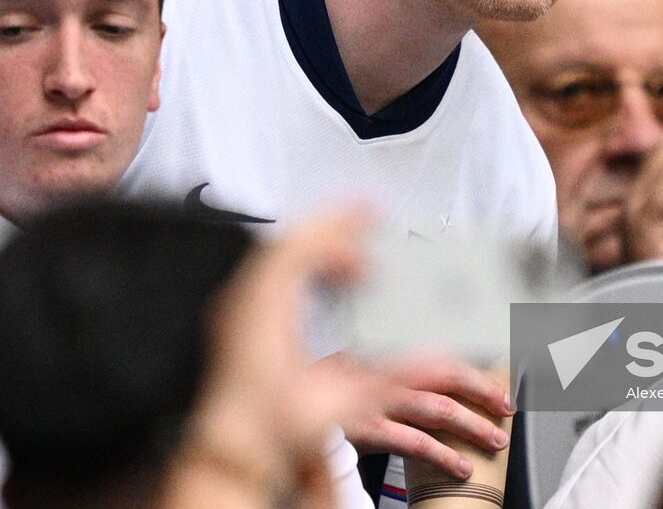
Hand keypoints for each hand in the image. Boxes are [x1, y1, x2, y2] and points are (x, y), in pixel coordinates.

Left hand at [179, 208, 382, 505]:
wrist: (232, 450)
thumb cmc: (271, 427)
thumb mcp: (340, 401)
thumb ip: (390, 377)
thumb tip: (430, 358)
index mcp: (269, 309)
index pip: (301, 245)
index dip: (338, 224)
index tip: (368, 212)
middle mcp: (248, 302)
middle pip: (289, 243)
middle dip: (331, 226)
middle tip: (366, 218)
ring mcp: (239, 309)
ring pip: (276, 255)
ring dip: (314, 244)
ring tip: (349, 246)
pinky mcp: (239, 321)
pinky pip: (268, 272)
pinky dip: (299, 263)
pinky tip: (321, 275)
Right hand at [329, 352, 513, 479]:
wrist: (280, 396)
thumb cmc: (317, 386)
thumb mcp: (354, 372)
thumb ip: (387, 375)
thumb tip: (427, 380)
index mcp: (385, 360)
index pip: (439, 360)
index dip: (472, 371)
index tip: (498, 384)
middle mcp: (384, 375)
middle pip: (445, 377)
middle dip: (482, 391)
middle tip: (507, 407)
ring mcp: (376, 402)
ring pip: (437, 410)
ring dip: (472, 425)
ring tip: (496, 440)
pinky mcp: (367, 429)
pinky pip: (414, 441)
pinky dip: (443, 455)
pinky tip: (462, 466)